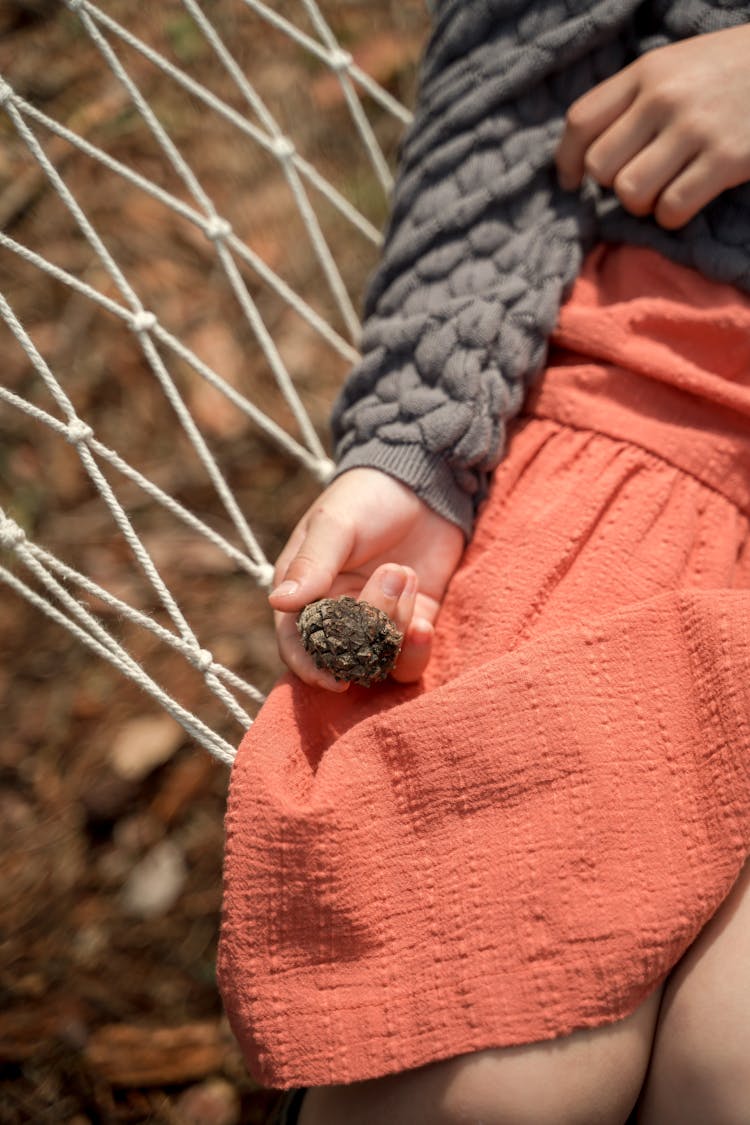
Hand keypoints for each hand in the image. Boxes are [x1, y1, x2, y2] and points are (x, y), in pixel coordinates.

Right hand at [269, 468, 464, 690]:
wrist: (423, 483)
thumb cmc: (367, 497)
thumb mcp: (335, 523)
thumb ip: (311, 564)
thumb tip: (277, 604)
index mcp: (304, 592)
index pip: (297, 642)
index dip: (309, 667)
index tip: (334, 680)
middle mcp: (337, 614)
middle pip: (344, 653)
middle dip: (368, 631)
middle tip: (392, 578)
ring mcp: (377, 622)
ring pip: (379, 659)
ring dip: (396, 630)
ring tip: (408, 576)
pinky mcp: (413, 622)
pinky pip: (410, 656)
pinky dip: (417, 648)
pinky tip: (425, 623)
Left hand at [556, 24, 749, 228]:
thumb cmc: (729, 72)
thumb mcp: (677, 66)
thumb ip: (633, 99)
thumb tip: (587, 153)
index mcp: (647, 72)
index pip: (580, 121)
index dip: (566, 161)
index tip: (571, 182)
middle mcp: (664, 98)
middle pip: (599, 166)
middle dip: (610, 186)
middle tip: (635, 180)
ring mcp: (695, 129)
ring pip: (629, 193)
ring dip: (640, 205)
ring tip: (661, 192)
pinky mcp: (725, 159)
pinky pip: (670, 209)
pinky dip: (671, 217)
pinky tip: (685, 203)